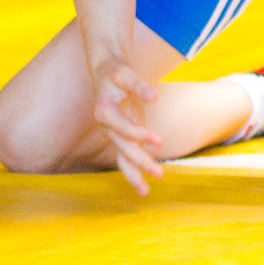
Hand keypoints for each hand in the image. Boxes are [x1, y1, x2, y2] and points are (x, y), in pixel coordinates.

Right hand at [90, 54, 163, 195]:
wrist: (106, 71)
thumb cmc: (116, 72)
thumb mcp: (125, 73)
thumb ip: (138, 85)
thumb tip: (153, 97)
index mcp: (104, 111)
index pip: (122, 128)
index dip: (139, 135)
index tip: (158, 141)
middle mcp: (107, 126)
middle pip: (123, 147)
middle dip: (139, 162)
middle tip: (159, 174)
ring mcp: (114, 132)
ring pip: (122, 157)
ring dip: (133, 174)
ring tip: (145, 192)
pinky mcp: (123, 134)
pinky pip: (126, 156)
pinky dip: (134, 169)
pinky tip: (143, 185)